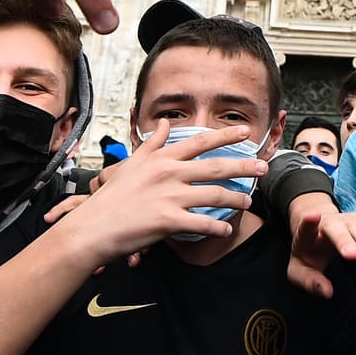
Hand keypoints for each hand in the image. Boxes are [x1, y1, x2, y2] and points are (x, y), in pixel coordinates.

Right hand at [49, 122, 265, 269]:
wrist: (92, 228)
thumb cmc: (110, 199)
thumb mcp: (131, 164)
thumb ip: (153, 144)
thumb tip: (167, 123)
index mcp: (161, 159)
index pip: (199, 142)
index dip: (225, 136)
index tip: (246, 133)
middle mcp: (169, 174)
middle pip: (216, 166)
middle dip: (244, 167)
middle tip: (263, 167)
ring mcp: (170, 197)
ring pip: (215, 195)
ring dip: (236, 199)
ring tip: (247, 202)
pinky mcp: (169, 221)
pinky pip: (203, 224)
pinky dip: (218, 228)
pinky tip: (227, 230)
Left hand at [286, 196, 355, 298]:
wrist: (320, 232)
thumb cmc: (308, 253)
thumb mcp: (300, 270)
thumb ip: (310, 282)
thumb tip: (327, 292)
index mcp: (309, 233)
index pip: (305, 227)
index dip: (308, 222)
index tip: (312, 216)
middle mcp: (331, 223)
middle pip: (339, 229)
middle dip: (346, 241)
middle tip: (353, 255)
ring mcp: (350, 222)